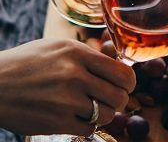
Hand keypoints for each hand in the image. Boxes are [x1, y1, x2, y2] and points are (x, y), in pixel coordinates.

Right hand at [0, 39, 134, 135]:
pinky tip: (77, 116)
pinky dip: (88, 125)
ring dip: (104, 113)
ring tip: (92, 107)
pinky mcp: (56, 122)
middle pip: (119, 96)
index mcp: (78, 54)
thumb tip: (119, 64)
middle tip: (111, 98)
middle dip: (119, 99)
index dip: (129, 82)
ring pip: (107, 115)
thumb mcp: (60, 47)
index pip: (123, 73)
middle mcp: (75, 76)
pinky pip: (89, 129)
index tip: (126, 85)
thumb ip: (90, 56)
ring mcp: (65, 101)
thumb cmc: (29, 62)